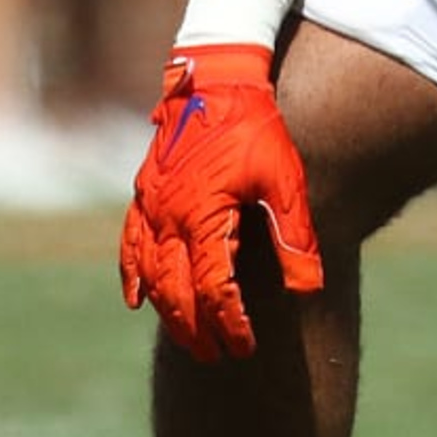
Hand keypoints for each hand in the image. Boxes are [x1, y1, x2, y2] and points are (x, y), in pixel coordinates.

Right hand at [118, 43, 323, 358]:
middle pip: (176, 292)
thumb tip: (307, 291)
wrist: (218, 80)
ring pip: (149, 276)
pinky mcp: (144, 194)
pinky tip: (137, 301)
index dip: (228, 323)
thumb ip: (294, 237)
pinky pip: (129, 246)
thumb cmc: (257, 130)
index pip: (213, 289)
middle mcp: (169, 216)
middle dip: (196, 330)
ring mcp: (150, 205)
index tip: (244, 346)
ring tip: (188, 339)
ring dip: (167, 313)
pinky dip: (132, 277)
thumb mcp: (285, 180)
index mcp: (205, 215)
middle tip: (217, 356)